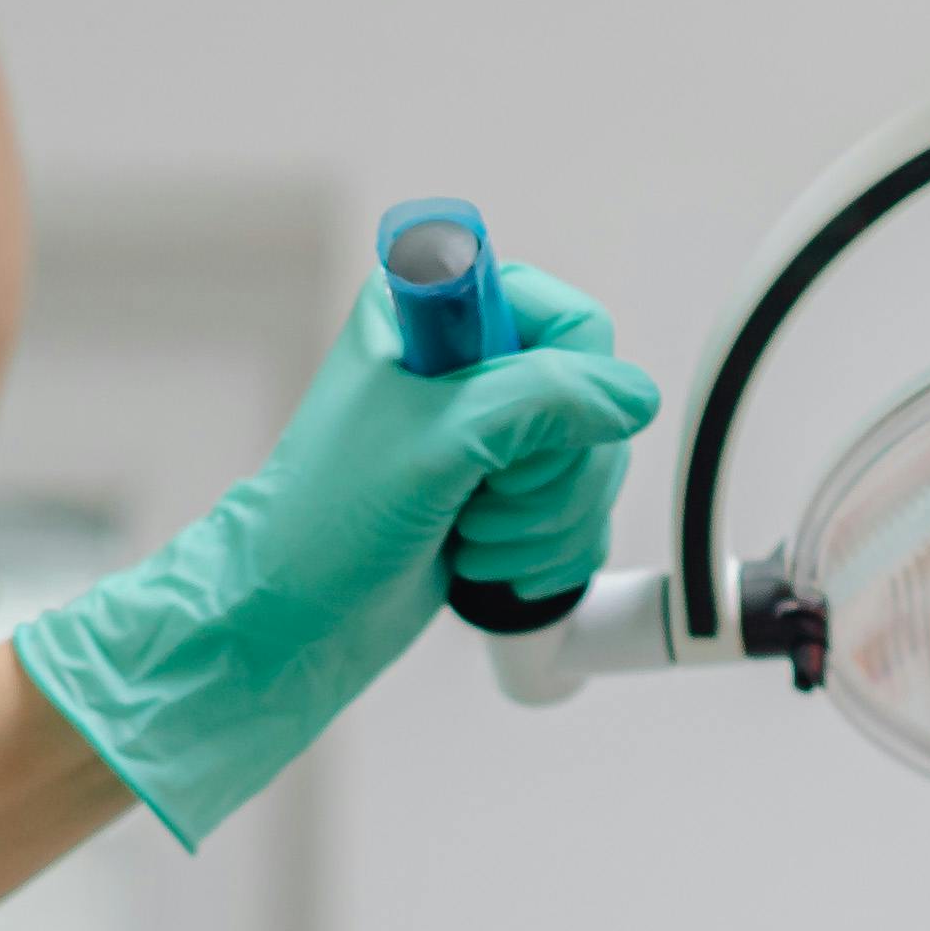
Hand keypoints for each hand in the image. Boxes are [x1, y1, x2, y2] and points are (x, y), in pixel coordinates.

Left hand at [5, 257, 661, 846]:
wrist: (292, 616)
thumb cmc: (331, 519)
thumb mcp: (440, 442)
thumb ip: (544, 400)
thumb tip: (637, 396)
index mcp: (436, 313)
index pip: (570, 322)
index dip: (564, 393)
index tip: (511, 445)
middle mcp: (467, 362)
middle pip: (592, 404)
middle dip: (552, 478)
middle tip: (481, 505)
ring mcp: (488, 433)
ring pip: (593, 466)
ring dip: (545, 525)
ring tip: (473, 544)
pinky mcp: (501, 494)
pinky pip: (579, 514)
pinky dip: (548, 552)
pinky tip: (491, 569)